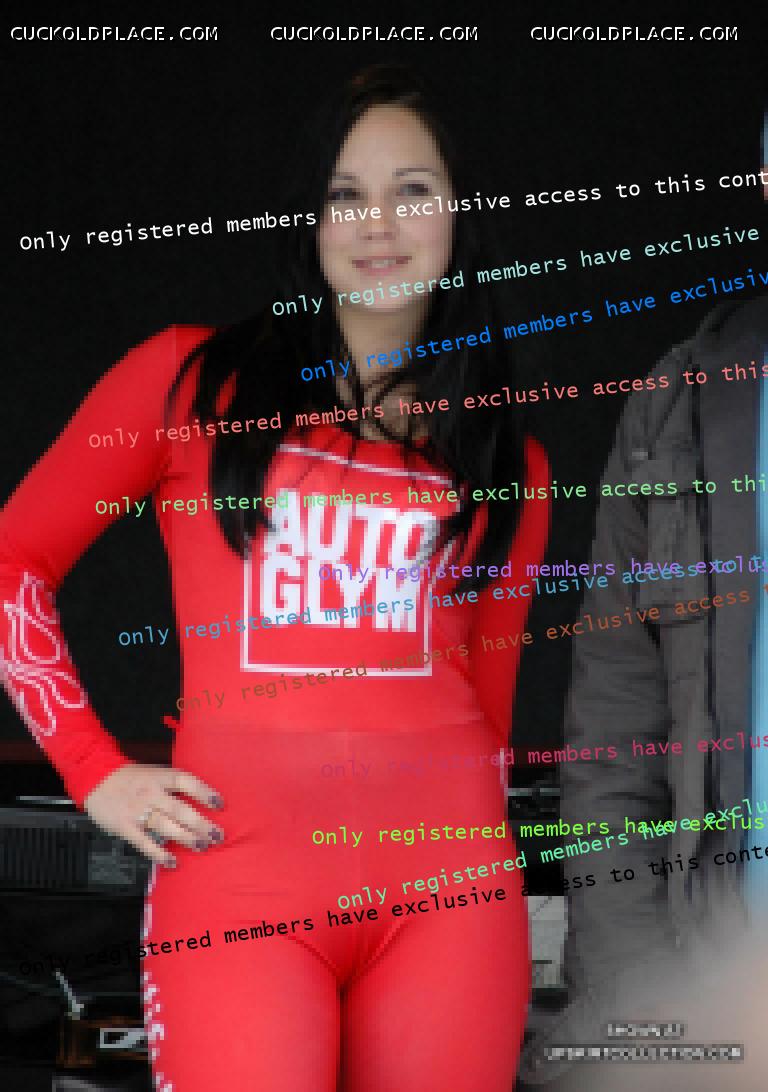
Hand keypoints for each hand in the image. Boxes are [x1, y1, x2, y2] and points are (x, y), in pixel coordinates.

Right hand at [84, 763, 223, 866]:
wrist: (94, 776)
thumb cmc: (129, 777)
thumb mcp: (153, 772)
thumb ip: (172, 785)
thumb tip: (199, 799)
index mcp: (159, 777)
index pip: (187, 782)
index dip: (204, 792)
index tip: (219, 804)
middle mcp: (151, 793)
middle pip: (181, 810)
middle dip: (201, 824)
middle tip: (218, 836)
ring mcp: (137, 810)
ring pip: (166, 826)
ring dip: (186, 838)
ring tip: (202, 846)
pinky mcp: (125, 826)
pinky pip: (145, 843)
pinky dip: (159, 854)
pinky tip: (172, 862)